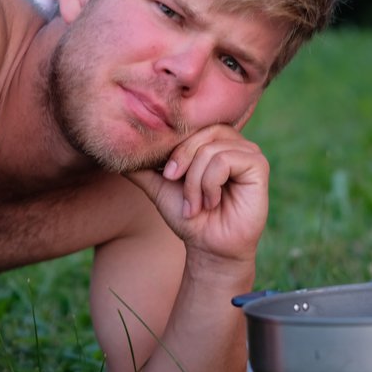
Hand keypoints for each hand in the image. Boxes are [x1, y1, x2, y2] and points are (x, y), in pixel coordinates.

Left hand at [127, 125, 268, 264]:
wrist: (207, 246)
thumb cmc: (188, 216)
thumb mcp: (159, 186)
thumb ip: (141, 168)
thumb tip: (112, 151)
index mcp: (213, 140)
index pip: (190, 125)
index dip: (175, 148)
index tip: (167, 175)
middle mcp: (233, 141)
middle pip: (200, 133)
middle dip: (182, 163)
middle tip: (177, 188)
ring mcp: (248, 151)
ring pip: (210, 149)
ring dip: (195, 181)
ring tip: (196, 204)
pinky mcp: (259, 165)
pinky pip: (225, 160)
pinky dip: (210, 183)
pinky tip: (212, 202)